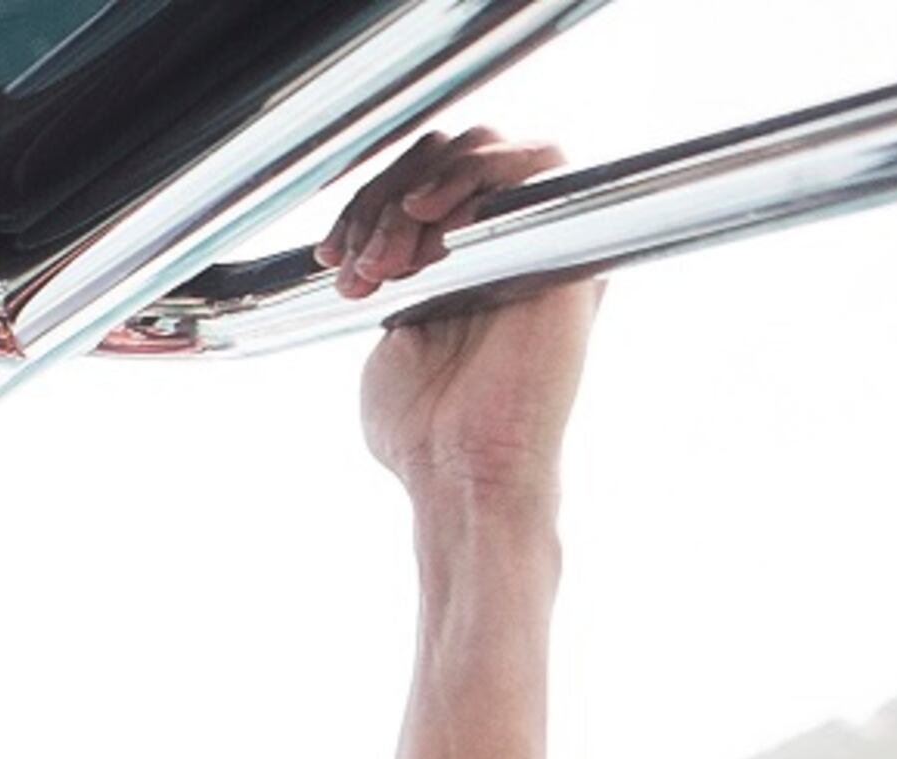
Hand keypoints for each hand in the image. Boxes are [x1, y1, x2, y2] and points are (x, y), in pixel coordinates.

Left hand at [318, 127, 598, 506]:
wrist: (460, 470)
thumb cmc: (424, 429)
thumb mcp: (388, 338)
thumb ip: (389, 280)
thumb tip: (370, 243)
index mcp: (466, 265)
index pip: (421, 182)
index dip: (367, 201)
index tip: (329, 254)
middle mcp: (509, 246)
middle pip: (448, 155)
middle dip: (382, 198)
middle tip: (358, 263)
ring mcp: (542, 241)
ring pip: (484, 150)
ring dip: (415, 194)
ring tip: (387, 262)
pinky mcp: (567, 245)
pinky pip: (536, 166)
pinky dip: (473, 178)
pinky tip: (428, 225)